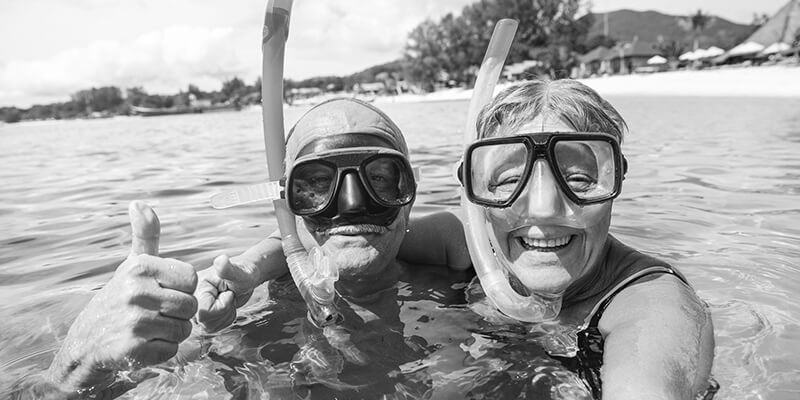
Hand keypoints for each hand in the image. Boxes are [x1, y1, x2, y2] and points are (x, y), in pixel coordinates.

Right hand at [47, 201, 197, 391]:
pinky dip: (162, 352)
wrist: (85, 342)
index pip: (192, 278)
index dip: (182, 289)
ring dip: (171, 334)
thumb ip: (145, 235)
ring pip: (184, 330)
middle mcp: (135, 291)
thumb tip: (138, 203)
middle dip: (179, 315)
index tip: (161, 292)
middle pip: (191, 306)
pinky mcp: (132, 348)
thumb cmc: (120, 298)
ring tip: (149, 329)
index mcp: (140, 267)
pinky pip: (171, 351)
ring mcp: (134, 321)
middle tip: (155, 314)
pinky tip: (142, 345)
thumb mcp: (132, 264)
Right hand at [195, 254, 260, 332]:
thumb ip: (227, 269)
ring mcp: (193, 307)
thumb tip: (221, 260)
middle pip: (206, 322)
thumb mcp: (238, 272)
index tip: (226, 292)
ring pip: (209, 327)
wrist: (244, 279)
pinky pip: (212, 329)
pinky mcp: (199, 315)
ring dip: (225, 316)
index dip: (222, 306)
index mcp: (194, 286)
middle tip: (227, 295)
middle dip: (224, 311)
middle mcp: (190, 298)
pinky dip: (224, 320)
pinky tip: (225, 306)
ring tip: (226, 299)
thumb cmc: (243, 274)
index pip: (204, 312)